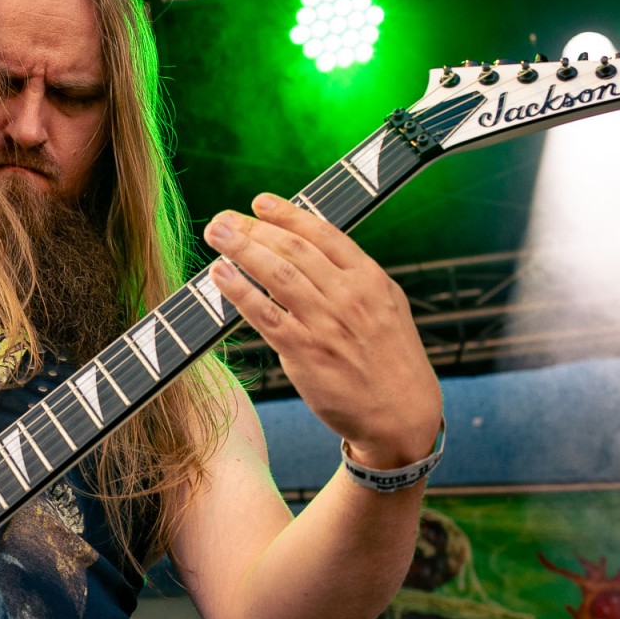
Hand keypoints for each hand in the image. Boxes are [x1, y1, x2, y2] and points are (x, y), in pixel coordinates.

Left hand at [203, 193, 440, 468]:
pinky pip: (265, 315)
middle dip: (255, 229)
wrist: (403, 416)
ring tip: (216, 236)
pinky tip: (220, 276)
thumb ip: (354, 279)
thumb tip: (314, 253)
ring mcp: (326, 324)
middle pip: (294, 250)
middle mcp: (349, 296)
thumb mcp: (387, 308)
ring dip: (242, 250)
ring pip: (277, 275)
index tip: (261, 202)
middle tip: (224, 219)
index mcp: (371, 279)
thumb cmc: (390, 361)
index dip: (289, 214)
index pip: (324, 234)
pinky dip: (240, 291)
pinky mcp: (306, 352)